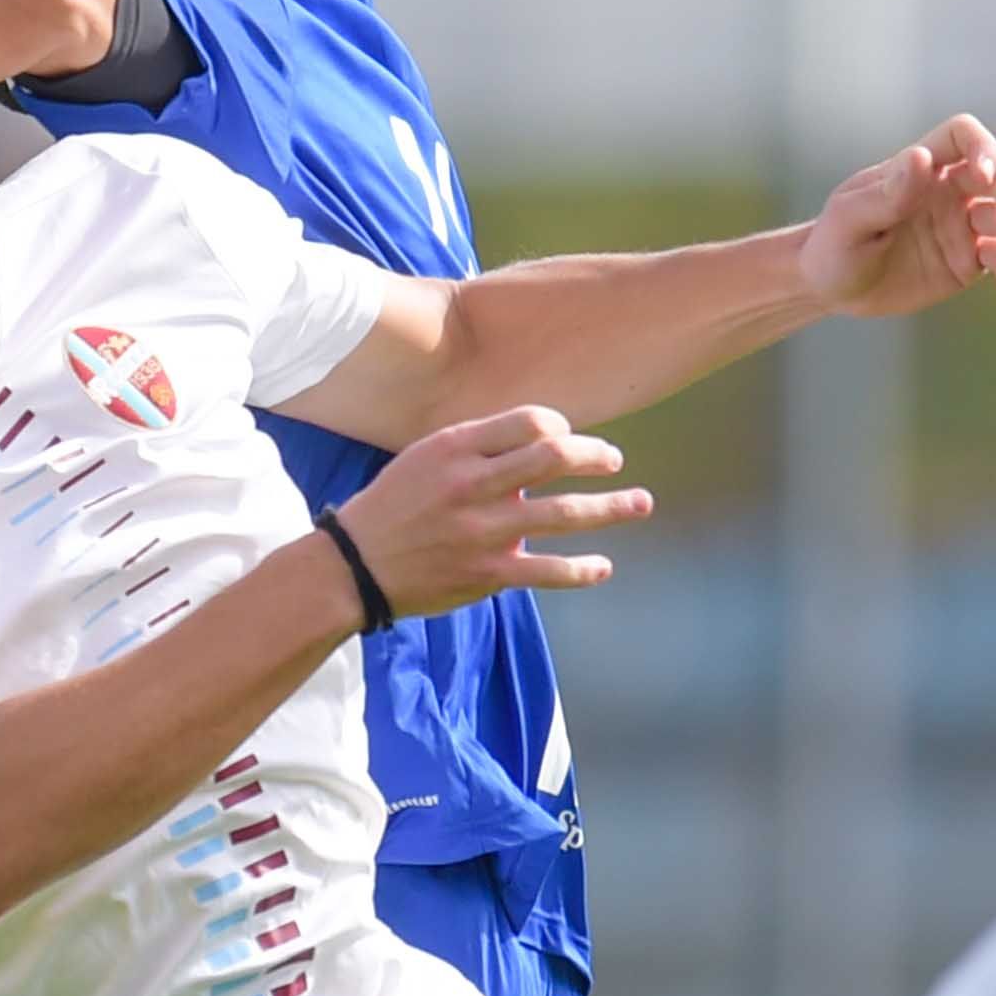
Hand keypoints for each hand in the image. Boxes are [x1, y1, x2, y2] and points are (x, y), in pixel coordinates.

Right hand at [331, 407, 654, 615]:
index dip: (561, 426)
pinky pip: (548, 570)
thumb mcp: (426, 456)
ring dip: (611, 508)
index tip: (569, 437)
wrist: (355, 566)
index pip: (529, 422)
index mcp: (456, 448)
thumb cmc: (395, 505)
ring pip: (563, 513)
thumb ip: (479, 446)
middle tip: (615, 460)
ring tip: (640, 502)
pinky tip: (603, 567)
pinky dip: (582, 570)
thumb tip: (541, 443)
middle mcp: (473, 484)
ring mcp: (483, 531)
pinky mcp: (488, 573)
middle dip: (596, 456)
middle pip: (554, 458)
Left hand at [800, 115, 995, 319]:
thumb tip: (922, 158)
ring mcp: (963, 225)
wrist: (832, 288)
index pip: (964, 136)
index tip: (980, 175)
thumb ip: (889, 193)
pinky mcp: (969, 261)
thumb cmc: (835, 244)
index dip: (981, 147)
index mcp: (922, 168)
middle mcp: (949, 190)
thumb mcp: (852, 219)